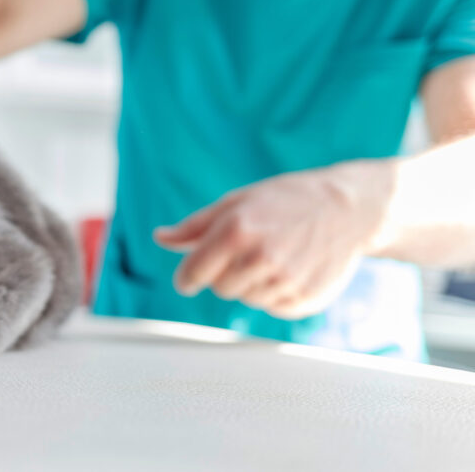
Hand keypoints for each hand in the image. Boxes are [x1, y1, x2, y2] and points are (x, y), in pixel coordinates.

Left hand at [152, 161, 394, 318]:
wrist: (347, 210)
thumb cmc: (284, 201)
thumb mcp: (236, 202)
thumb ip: (195, 226)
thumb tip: (160, 237)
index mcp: (237, 231)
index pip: (194, 273)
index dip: (186, 278)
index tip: (187, 280)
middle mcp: (260, 258)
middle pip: (219, 288)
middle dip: (225, 273)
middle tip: (248, 251)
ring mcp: (285, 282)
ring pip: (246, 299)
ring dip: (251, 282)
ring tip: (274, 254)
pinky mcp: (305, 299)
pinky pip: (272, 307)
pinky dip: (275, 293)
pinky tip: (291, 267)